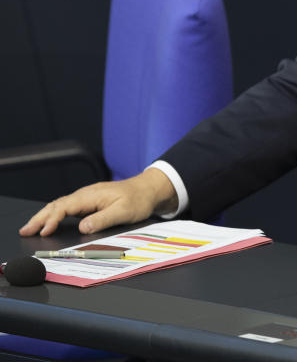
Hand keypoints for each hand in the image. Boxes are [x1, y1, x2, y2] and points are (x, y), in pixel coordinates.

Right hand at [18, 168, 177, 236]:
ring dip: (44, 216)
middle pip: (57, 205)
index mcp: (92, 196)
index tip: (44, 231)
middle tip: (25, 230)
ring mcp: (87, 198)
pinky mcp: (90, 202)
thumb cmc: (138, 199)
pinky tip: (49, 222)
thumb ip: (103, 219)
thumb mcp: (124, 212)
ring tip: (30, 228)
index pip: (65, 206)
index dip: (52, 219)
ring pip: (60, 206)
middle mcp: (86, 195)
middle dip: (39, 218)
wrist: (148, 190)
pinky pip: (67, 208)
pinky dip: (55, 215)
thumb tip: (83, 227)